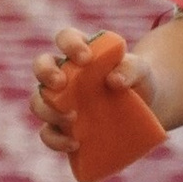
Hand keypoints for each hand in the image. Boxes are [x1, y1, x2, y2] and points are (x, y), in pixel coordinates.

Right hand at [31, 20, 150, 155]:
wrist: (144, 110)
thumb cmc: (137, 82)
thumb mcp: (141, 71)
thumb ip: (131, 68)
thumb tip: (114, 80)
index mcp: (80, 52)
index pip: (65, 38)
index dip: (70, 45)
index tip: (86, 59)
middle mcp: (63, 74)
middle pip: (41, 65)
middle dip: (45, 73)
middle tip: (61, 83)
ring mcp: (59, 101)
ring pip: (38, 101)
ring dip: (47, 109)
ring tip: (71, 118)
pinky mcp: (61, 127)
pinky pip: (48, 133)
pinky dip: (56, 139)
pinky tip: (75, 143)